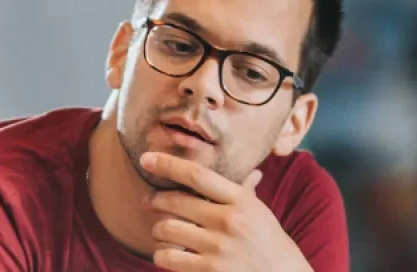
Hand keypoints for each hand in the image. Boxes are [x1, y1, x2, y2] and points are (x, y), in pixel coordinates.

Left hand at [140, 152, 311, 271]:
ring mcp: (218, 249)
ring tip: (160, 231)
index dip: (168, 164)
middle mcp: (229, 222)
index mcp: (241, 201)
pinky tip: (167, 253)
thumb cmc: (270, 246)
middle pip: (175, 201)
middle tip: (148, 201)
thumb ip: (245, 194)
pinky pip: (168, 257)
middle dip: (154, 200)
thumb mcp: (260, 215)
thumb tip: (251, 172)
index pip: (197, 175)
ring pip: (166, 229)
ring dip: (157, 230)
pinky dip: (161, 255)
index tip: (146, 158)